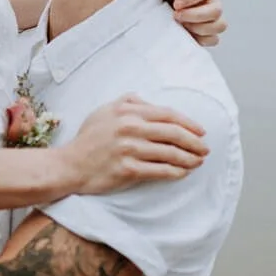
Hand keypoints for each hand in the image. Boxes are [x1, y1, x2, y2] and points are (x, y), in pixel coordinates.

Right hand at [65, 95, 208, 191]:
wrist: (69, 165)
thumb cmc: (88, 139)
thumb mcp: (104, 111)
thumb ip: (129, 102)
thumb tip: (150, 102)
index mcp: (128, 111)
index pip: (167, 114)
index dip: (188, 123)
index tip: (201, 131)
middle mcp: (130, 128)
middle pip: (173, 133)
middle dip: (194, 142)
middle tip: (205, 149)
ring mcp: (129, 149)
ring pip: (170, 153)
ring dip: (189, 158)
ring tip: (198, 162)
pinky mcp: (128, 170)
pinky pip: (160, 170)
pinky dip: (175, 172)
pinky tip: (183, 172)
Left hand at [162, 0, 225, 46]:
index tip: (176, 4)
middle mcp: (215, 0)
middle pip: (216, 11)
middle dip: (194, 16)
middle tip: (176, 15)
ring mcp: (214, 18)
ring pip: (218, 26)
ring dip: (198, 28)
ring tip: (181, 24)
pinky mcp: (208, 32)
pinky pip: (212, 40)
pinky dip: (200, 39)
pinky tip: (185, 33)